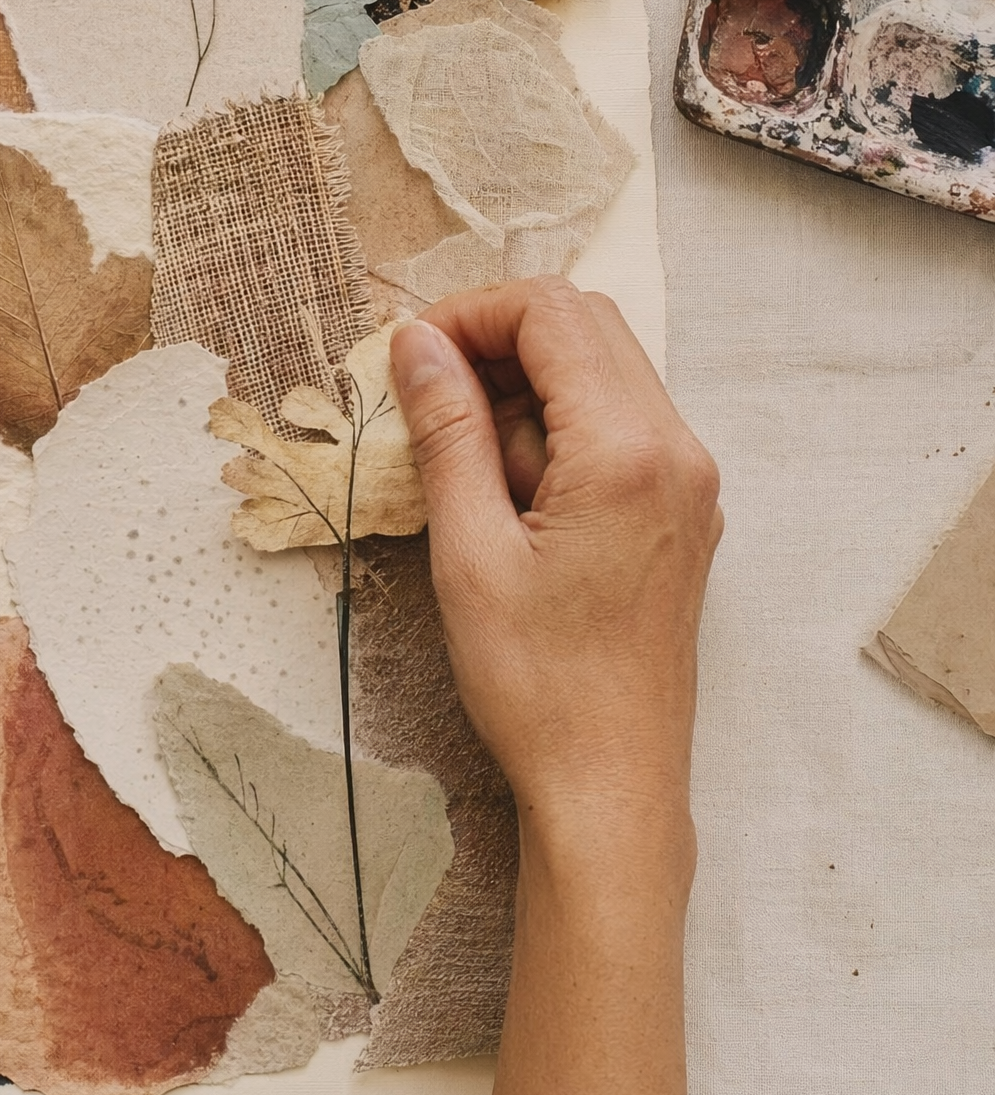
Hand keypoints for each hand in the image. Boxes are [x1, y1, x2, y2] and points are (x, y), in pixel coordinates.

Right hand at [388, 280, 721, 857]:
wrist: (610, 783)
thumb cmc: (535, 682)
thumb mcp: (469, 550)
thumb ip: (448, 431)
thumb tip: (416, 343)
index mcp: (628, 451)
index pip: (552, 312)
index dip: (469, 313)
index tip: (406, 355)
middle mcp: (677, 450)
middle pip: (585, 324)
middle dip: (495, 336)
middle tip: (423, 391)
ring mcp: (688, 480)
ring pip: (601, 368)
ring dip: (522, 381)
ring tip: (458, 451)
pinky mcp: (680, 509)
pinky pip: (617, 421)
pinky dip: (553, 422)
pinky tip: (502, 481)